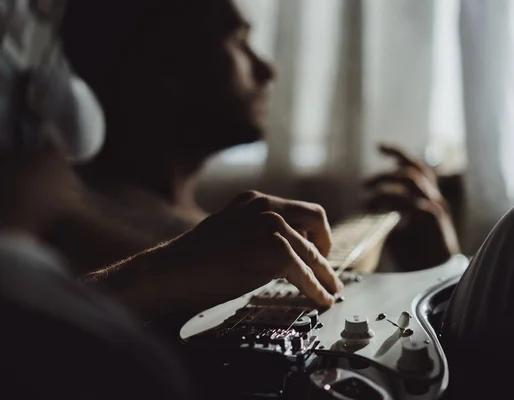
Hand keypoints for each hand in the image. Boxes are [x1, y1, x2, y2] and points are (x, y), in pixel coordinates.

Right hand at [165, 191, 342, 310]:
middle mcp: (266, 207)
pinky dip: (316, 289)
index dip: (315, 232)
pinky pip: (305, 273)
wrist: (174, 270)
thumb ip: (256, 230)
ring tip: (332, 291)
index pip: (300, 209)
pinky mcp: (273, 252)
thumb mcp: (230, 228)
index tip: (317, 250)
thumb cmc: (196, 257)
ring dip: (325, 275)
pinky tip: (321, 299)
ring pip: (311, 252)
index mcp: (255, 200)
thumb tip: (283, 247)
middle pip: (315, 220)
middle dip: (325, 247)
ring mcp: (271, 227)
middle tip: (327, 268)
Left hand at [365, 144, 459, 269]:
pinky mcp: (432, 217)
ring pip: (411, 178)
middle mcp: (433, 197)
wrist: (434, 276)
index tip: (379, 148)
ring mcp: (434, 205)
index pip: (415, 166)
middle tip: (366, 180)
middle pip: (415, 166)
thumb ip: (386, 215)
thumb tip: (367, 207)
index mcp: (427, 197)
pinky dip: (388, 199)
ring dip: (386, 180)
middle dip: (391, 160)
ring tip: (368, 190)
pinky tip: (373, 205)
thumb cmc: (416, 256)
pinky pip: (410, 200)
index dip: (397, 154)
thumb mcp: (396, 230)